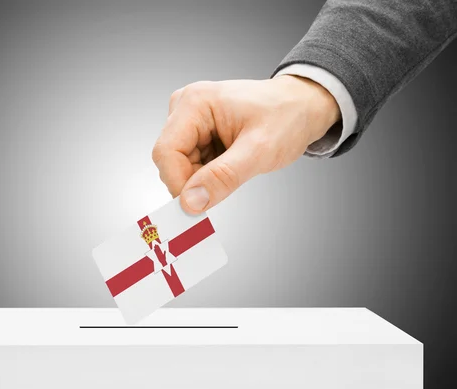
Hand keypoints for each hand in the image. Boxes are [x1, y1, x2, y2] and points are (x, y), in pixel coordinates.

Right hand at [152, 76, 340, 213]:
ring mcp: (189, 119)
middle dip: (194, 181)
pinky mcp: (195, 131)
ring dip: (202, 178)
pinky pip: (189, 164)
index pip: (166, 152)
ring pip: (179, 166)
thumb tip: (190, 202)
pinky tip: (229, 164)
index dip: (178, 183)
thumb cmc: (287, 117)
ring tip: (235, 167)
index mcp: (195, 102)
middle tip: (227, 185)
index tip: (198, 206)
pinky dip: (207, 174)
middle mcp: (185, 107)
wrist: (302, 106)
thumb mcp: (259, 151)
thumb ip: (223, 177)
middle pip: (170, 160)